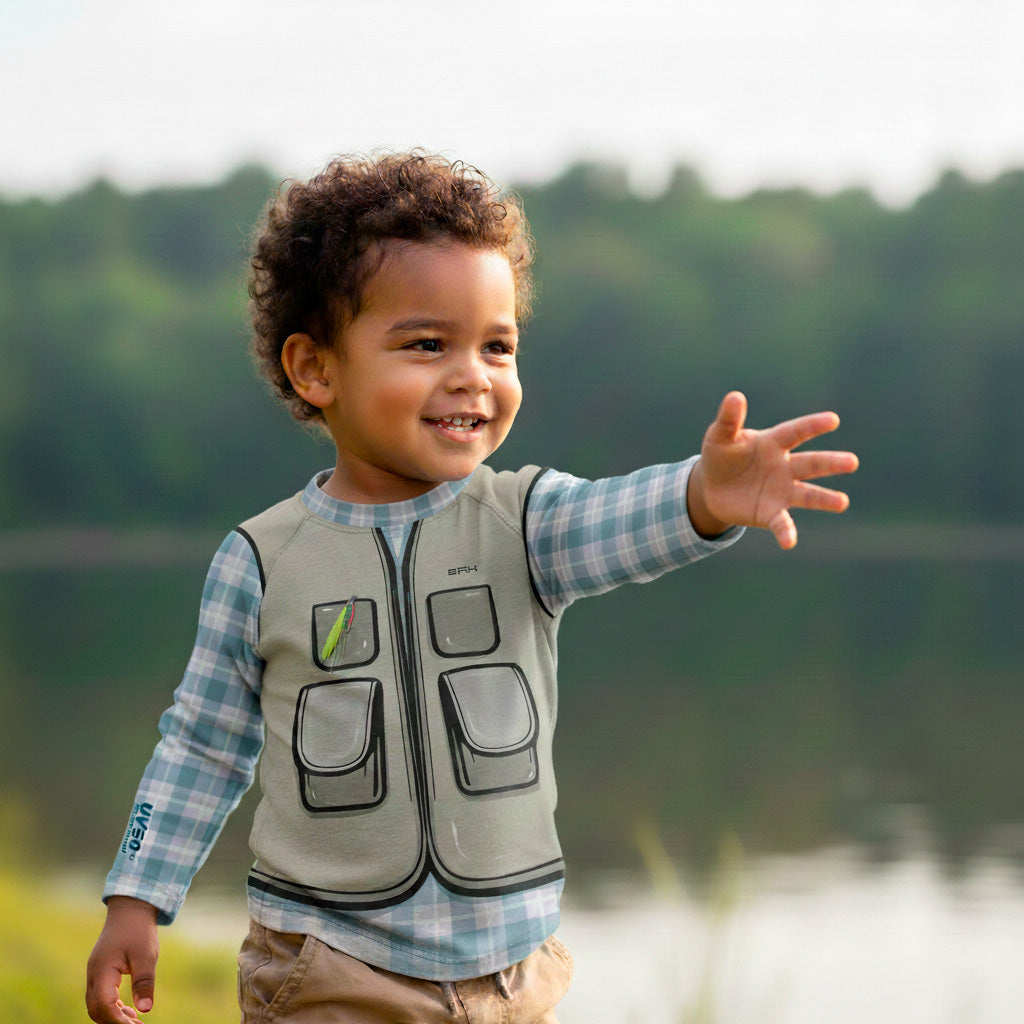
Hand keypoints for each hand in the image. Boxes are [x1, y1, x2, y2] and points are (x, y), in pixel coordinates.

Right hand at [86, 897, 159, 1022]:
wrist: (130, 909)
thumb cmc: (139, 930)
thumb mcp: (147, 955)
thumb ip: (144, 982)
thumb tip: (146, 1010)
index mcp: (102, 971)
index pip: (104, 1005)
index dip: (118, 1020)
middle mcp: (94, 975)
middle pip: (96, 1010)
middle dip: (114, 1022)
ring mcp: (95, 973)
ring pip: (96, 1005)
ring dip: (112, 1016)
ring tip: (135, 1020)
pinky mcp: (100, 972)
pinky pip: (100, 997)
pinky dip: (112, 1007)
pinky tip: (129, 1009)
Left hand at [688, 391, 858, 549]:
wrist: (711, 487)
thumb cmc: (720, 456)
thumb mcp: (719, 437)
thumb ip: (728, 420)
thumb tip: (735, 396)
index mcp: (773, 443)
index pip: (796, 432)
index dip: (813, 426)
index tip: (833, 420)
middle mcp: (784, 466)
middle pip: (811, 463)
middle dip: (831, 463)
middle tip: (852, 462)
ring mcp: (781, 491)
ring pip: (808, 494)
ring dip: (824, 499)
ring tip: (842, 503)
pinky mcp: (771, 513)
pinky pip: (782, 523)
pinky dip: (786, 532)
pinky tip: (789, 542)